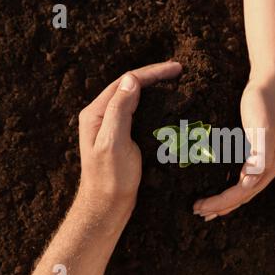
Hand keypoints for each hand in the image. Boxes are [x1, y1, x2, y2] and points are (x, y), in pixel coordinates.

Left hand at [77, 61, 181, 216]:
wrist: (106, 205)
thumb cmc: (110, 178)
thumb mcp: (113, 143)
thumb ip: (119, 110)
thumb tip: (131, 80)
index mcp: (96, 113)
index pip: (126, 82)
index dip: (152, 73)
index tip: (176, 69)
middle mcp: (101, 115)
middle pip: (129, 85)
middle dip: (154, 76)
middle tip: (178, 70)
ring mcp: (109, 125)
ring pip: (133, 97)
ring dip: (153, 87)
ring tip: (173, 82)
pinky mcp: (120, 135)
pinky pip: (136, 111)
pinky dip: (152, 102)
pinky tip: (164, 104)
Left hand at [194, 79, 274, 220]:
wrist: (269, 86)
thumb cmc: (264, 104)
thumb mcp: (263, 128)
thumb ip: (260, 157)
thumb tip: (250, 183)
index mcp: (274, 164)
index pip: (244, 191)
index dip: (222, 201)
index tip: (200, 206)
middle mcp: (271, 168)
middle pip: (244, 195)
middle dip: (221, 206)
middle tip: (197, 211)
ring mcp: (266, 163)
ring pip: (244, 191)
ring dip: (225, 202)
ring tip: (206, 210)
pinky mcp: (257, 155)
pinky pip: (242, 180)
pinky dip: (230, 189)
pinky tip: (220, 193)